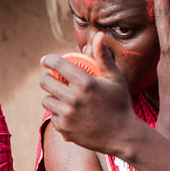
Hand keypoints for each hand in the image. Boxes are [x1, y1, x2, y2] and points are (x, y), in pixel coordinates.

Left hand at [40, 33, 136, 156]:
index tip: (46, 60)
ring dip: (51, 97)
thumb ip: (103, 57)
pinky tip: (68, 112)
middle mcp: (74, 99)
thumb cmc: (120, 103)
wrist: (123, 136)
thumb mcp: (115, 79)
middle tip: (52, 79)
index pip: (58, 64)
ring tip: (61, 96)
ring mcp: (68, 115)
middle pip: (46, 82)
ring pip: (46, 100)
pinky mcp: (64, 129)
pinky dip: (57, 113)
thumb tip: (98, 34)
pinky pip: (52, 116)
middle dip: (47, 78)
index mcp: (86, 83)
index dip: (49, 60)